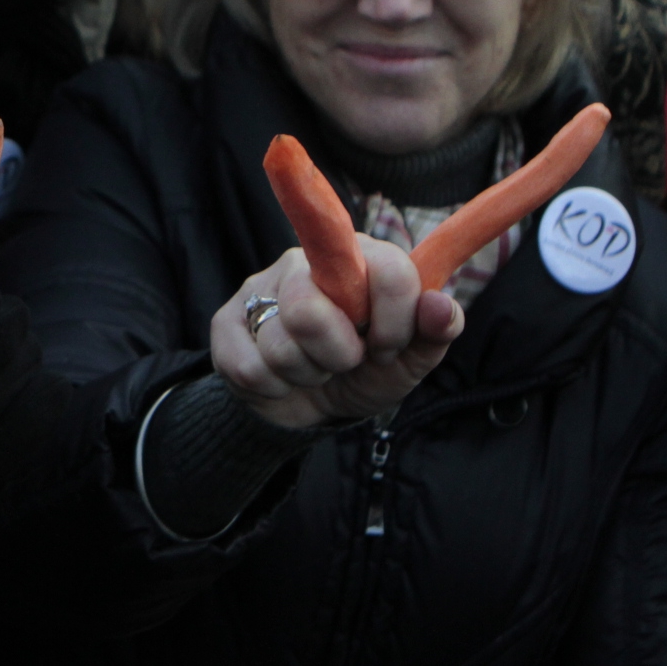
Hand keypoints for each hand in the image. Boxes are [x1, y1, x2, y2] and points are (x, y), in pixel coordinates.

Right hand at [210, 242, 461, 430]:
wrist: (315, 409)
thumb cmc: (367, 370)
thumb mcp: (410, 359)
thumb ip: (434, 331)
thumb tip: (441, 306)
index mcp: (358, 257)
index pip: (386, 270)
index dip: (392, 322)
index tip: (386, 345)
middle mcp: (303, 262)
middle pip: (310, 309)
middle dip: (338, 354)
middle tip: (346, 358)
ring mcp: (258, 288)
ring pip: (280, 346)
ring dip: (307, 374)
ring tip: (313, 368)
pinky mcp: (225, 322)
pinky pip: (250, 367)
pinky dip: (276, 387)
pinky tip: (283, 377)